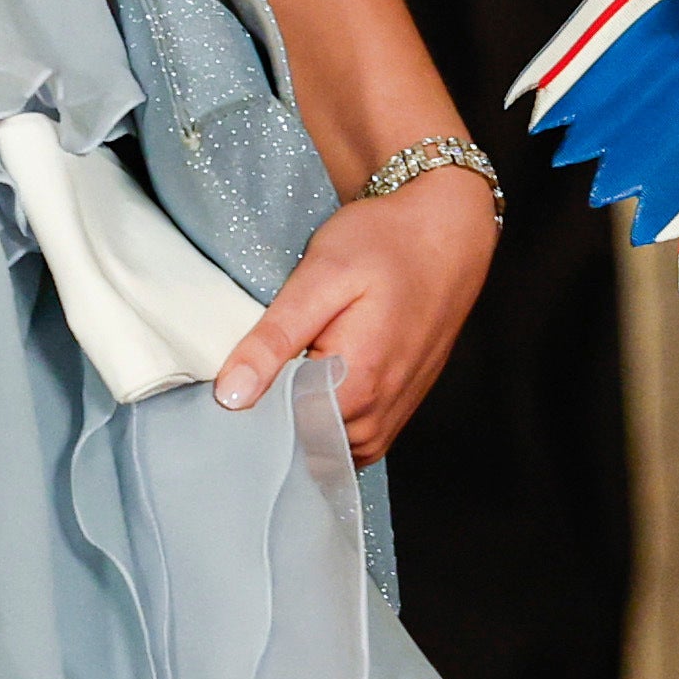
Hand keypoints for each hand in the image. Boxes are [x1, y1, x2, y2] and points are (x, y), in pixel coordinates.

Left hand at [214, 160, 496, 461]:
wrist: (447, 233)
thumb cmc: (387, 245)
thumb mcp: (320, 276)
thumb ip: (274, 339)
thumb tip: (231, 396)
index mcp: (355, 387)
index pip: (276, 431)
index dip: (248, 404)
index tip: (239, 372)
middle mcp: (377, 416)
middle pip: (299, 442)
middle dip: (274, 410)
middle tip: (272, 354)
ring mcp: (391, 417)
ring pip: (322, 445)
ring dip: (300, 414)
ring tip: (298, 361)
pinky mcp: (397, 410)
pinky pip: (348, 438)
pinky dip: (325, 416)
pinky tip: (321, 374)